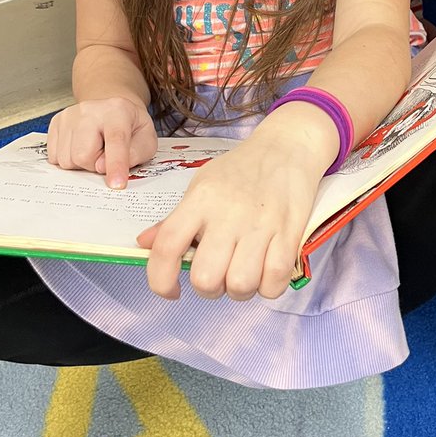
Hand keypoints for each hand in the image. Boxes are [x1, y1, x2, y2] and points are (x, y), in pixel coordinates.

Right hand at [47, 97, 157, 188]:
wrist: (112, 110)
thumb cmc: (130, 127)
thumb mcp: (146, 140)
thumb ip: (135, 155)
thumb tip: (104, 168)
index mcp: (118, 111)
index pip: (116, 141)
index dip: (116, 165)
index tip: (117, 185)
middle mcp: (90, 110)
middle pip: (84, 156)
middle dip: (95, 165)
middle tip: (105, 154)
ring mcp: (69, 115)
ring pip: (67, 160)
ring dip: (82, 164)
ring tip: (94, 148)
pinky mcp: (56, 122)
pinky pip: (55, 157)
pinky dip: (69, 159)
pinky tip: (80, 146)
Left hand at [136, 119, 326, 302]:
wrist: (288, 146)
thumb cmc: (241, 168)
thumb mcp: (202, 184)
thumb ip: (175, 219)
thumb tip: (145, 244)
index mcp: (201, 199)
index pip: (167, 247)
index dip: (160, 280)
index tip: (170, 291)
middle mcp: (228, 213)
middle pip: (206, 278)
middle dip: (209, 289)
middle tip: (218, 275)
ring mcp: (261, 224)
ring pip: (240, 285)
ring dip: (240, 290)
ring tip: (244, 272)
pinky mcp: (290, 232)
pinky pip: (274, 282)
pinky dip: (268, 287)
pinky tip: (266, 272)